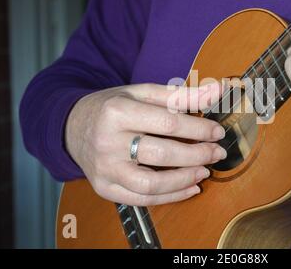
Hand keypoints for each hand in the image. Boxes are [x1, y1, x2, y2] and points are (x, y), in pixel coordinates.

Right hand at [65, 82, 226, 205]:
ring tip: (204, 172)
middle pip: (162, 154)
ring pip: (151, 184)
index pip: (168, 123)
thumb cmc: (112, 107)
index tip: (217, 132)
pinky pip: (141, 199)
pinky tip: (189, 188)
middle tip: (216, 153)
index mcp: (117, 112)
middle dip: (198, 155)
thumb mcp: (142, 93)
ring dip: (185, 179)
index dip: (199, 129)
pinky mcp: (104, 188)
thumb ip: (181, 94)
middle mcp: (108, 142)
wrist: (73, 127)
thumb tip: (217, 90)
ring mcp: (104, 169)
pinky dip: (170, 197)